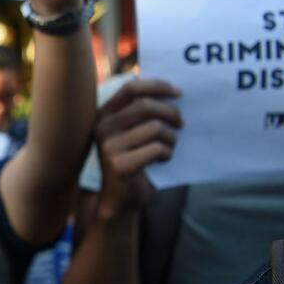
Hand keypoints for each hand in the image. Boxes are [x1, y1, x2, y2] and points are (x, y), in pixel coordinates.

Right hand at [95, 79, 181, 216]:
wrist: (118, 198)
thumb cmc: (132, 160)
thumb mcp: (129, 132)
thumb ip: (140, 113)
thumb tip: (172, 92)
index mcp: (104, 114)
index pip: (131, 88)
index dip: (157, 86)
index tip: (177, 92)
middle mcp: (102, 127)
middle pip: (146, 106)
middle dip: (171, 113)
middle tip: (181, 124)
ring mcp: (109, 146)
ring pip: (155, 128)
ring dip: (172, 138)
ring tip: (170, 146)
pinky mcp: (120, 164)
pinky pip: (157, 149)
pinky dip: (167, 154)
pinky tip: (163, 159)